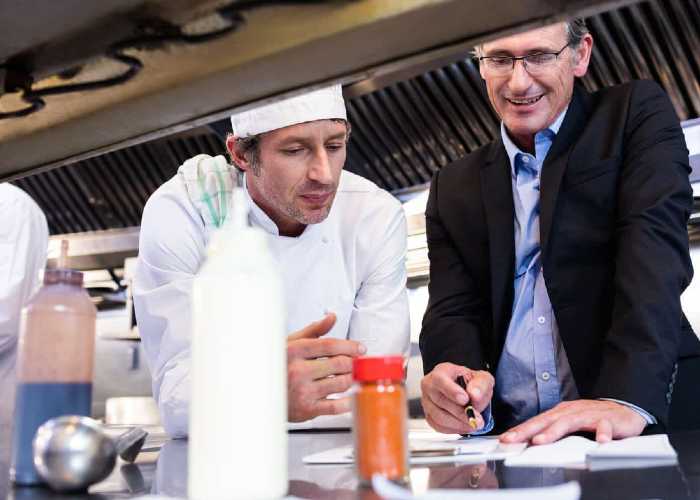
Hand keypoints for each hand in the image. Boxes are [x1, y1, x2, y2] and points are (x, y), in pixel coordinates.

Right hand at [287, 312, 366, 421]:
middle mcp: (298, 371)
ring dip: (351, 379)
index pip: (330, 345)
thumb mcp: (290, 343)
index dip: (350, 346)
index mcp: (295, 351)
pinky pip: (336, 407)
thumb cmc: (277, 366)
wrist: (259, 393)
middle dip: (353, 363)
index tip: (360, 349)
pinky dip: (349, 402)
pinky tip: (351, 396)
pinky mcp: (307, 410)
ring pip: (341, 383)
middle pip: (339, 364)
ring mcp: (303, 391)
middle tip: (356, 363)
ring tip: (350, 376)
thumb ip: (314, 330)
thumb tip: (332, 317)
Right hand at [420, 362, 493, 433]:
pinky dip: (454, 429)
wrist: (467, 393)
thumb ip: (480, 385)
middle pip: (440, 400)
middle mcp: (430, 386)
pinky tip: (464, 426)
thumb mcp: (482, 378)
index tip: (465, 400)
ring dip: (458, 423)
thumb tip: (474, 395)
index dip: (452, 391)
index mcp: (441, 372)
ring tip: (473, 424)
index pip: (440, 380)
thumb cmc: (471, 384)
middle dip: (460, 412)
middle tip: (476, 418)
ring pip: (438, 416)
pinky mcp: (429, 416)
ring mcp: (427, 402)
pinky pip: (438, 426)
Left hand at [499, 399, 646, 444]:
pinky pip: (604, 425)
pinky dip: (601, 432)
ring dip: (554, 431)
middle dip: (528, 430)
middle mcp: (571, 411)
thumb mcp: (570, 424)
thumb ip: (553, 432)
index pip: (537, 421)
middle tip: (514, 440)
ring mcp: (589, 414)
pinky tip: (599, 441)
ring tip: (541, 441)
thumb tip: (531, 442)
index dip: (521, 430)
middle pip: (547, 420)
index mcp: (560, 413)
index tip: (506, 439)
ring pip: (570, 422)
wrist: (624, 410)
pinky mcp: (608, 419)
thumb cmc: (593, 418)